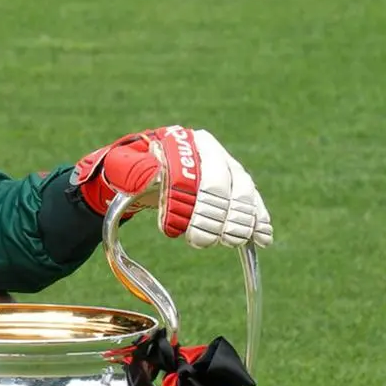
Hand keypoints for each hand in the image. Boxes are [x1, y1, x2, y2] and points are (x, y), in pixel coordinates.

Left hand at [71, 125, 272, 248]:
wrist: (144, 174)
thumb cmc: (131, 171)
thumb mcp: (123, 168)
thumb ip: (132, 170)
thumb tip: (150, 176)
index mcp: (186, 143)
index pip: (200, 175)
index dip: (195, 205)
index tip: (180, 230)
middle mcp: (212, 153)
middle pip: (227, 185)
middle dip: (217, 217)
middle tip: (202, 242)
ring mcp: (228, 169)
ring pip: (244, 193)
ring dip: (241, 221)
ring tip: (230, 241)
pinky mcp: (237, 187)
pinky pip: (253, 203)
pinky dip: (259, 221)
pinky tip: (262, 239)